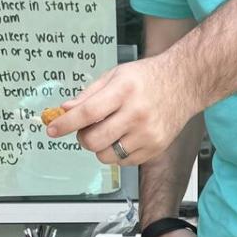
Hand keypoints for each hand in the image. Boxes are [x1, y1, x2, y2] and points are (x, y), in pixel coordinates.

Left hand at [44, 57, 194, 166]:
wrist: (184, 83)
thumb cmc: (148, 77)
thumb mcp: (115, 75)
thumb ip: (89, 94)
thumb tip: (64, 110)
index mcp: (124, 91)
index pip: (87, 113)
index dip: (65, 124)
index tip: (51, 130)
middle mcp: (136, 114)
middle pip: (94, 140)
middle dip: (82, 137)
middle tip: (85, 129)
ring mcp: (148, 134)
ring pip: (106, 155)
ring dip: (99, 147)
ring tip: (108, 131)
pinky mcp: (155, 148)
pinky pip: (123, 161)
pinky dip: (116, 153)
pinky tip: (123, 137)